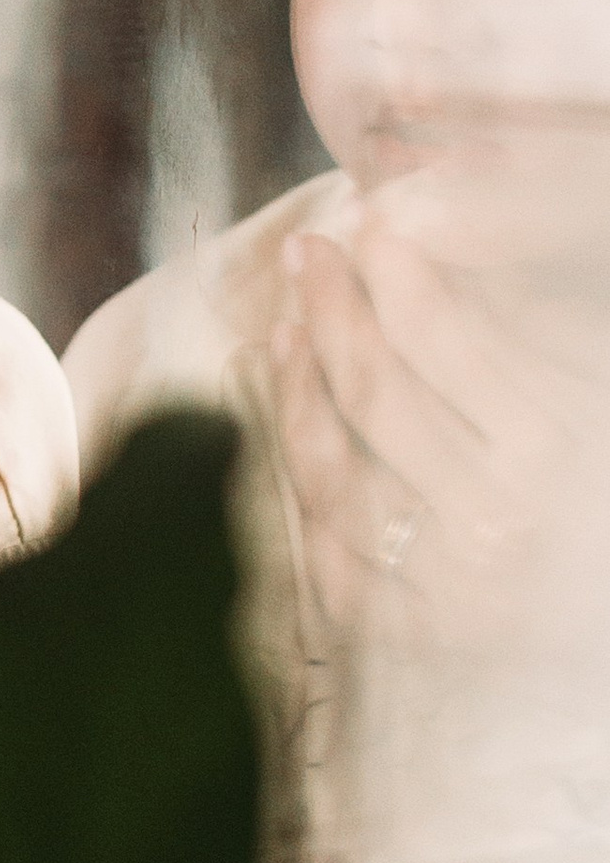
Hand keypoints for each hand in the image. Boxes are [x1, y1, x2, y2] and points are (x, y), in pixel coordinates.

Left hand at [270, 218, 604, 647]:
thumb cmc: (609, 484)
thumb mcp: (599, 388)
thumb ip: (535, 328)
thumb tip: (437, 249)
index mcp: (554, 451)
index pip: (441, 340)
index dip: (395, 275)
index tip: (372, 226)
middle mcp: (494, 522)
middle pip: (376, 397)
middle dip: (332, 312)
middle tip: (308, 255)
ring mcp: (448, 588)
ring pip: (332, 474)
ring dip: (296, 393)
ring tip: (285, 332)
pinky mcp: (419, 636)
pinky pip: (330, 557)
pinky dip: (300, 493)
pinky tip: (290, 436)